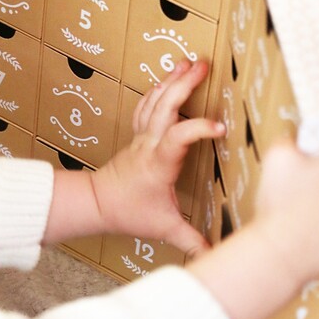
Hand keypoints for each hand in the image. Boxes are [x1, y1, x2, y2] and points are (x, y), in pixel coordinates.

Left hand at [91, 60, 224, 256]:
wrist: (97, 203)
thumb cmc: (130, 212)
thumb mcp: (164, 228)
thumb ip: (191, 240)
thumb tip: (215, 255)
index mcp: (158, 163)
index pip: (177, 138)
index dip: (198, 129)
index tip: (220, 128)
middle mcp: (149, 144)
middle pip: (165, 107)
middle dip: (183, 85)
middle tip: (203, 66)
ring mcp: (142, 136)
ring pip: (155, 101)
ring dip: (172, 80)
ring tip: (188, 62)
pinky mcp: (138, 134)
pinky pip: (147, 105)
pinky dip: (159, 89)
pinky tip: (169, 77)